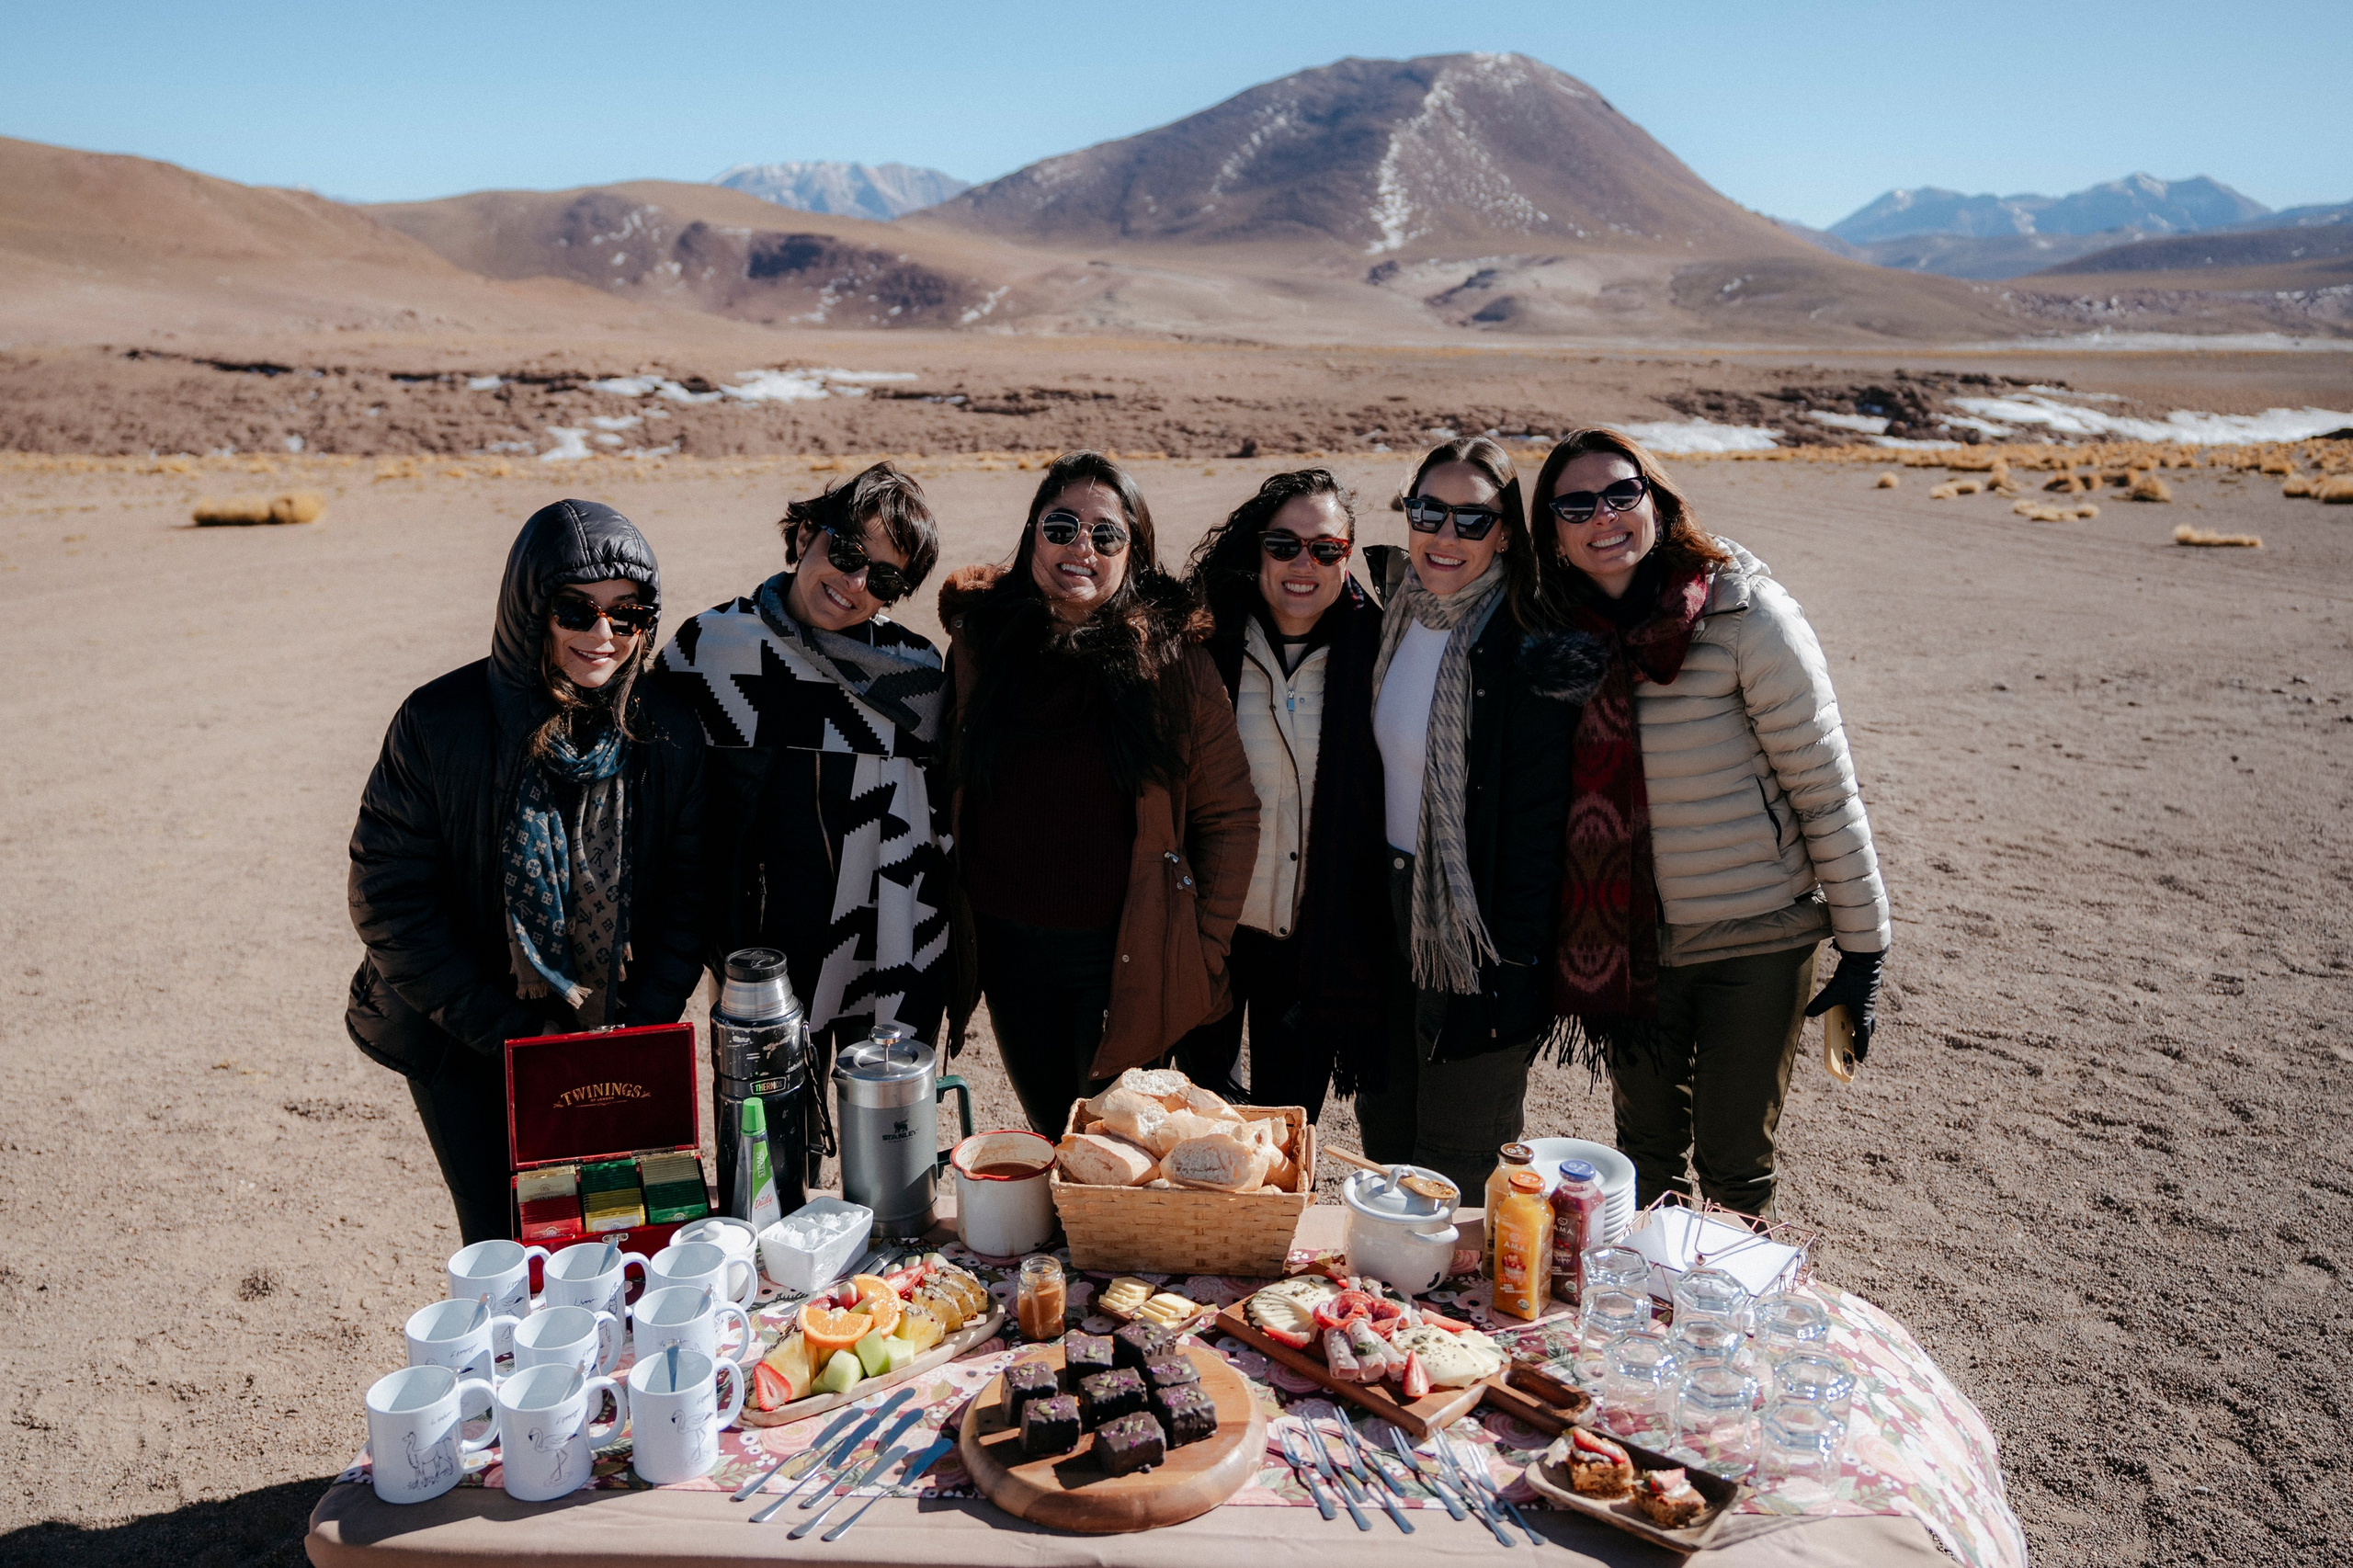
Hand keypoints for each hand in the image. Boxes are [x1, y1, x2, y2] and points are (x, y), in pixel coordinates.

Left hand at [1804, 948, 1884, 1062]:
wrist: (1864, 960)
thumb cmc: (1851, 978)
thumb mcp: (1832, 993)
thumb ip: (1819, 1004)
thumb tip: (1807, 1014)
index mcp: (1862, 1014)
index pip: (1863, 1037)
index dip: (1861, 1049)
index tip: (1860, 1060)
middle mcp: (1868, 1009)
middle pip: (1867, 1029)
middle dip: (1862, 1038)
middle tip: (1856, 1044)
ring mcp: (1869, 1000)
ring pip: (1866, 1017)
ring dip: (1860, 1024)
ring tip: (1850, 1027)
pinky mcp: (1867, 992)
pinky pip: (1864, 1006)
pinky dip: (1858, 1011)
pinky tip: (1848, 1006)